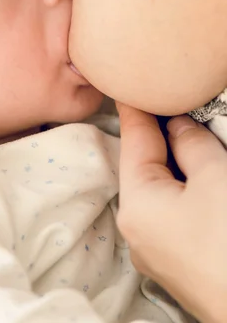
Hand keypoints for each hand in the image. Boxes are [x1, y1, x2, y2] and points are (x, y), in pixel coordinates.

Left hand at [117, 104, 226, 322]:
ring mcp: (159, 250)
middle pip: (146, 165)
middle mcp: (138, 229)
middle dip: (160, 133)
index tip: (128, 80)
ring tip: (187, 131)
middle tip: (169, 101)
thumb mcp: (216, 177)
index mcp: (136, 204)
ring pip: (163, 189)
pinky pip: (176, 211)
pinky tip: (200, 172)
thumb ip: (191, 143)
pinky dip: (186, 187)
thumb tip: (177, 125)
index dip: (135, 106)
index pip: (133, 139)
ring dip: (177, 161)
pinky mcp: (181, 262)